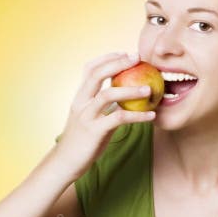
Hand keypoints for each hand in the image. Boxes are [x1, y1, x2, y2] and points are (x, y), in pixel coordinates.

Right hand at [54, 52, 156, 181]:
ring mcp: (86, 116)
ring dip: (130, 90)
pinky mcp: (94, 131)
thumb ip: (105, 107)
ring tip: (149, 90)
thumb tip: (125, 98)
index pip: (89, 69)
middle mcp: (80, 103)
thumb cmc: (82, 142)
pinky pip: (118, 119)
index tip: (124, 53)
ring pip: (107, 95)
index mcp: (79, 97)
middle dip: (117, 63)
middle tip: (138, 58)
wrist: (66, 163)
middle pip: (96, 74)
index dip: (106, 58)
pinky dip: (137, 116)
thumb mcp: (92, 119)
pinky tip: (151, 116)